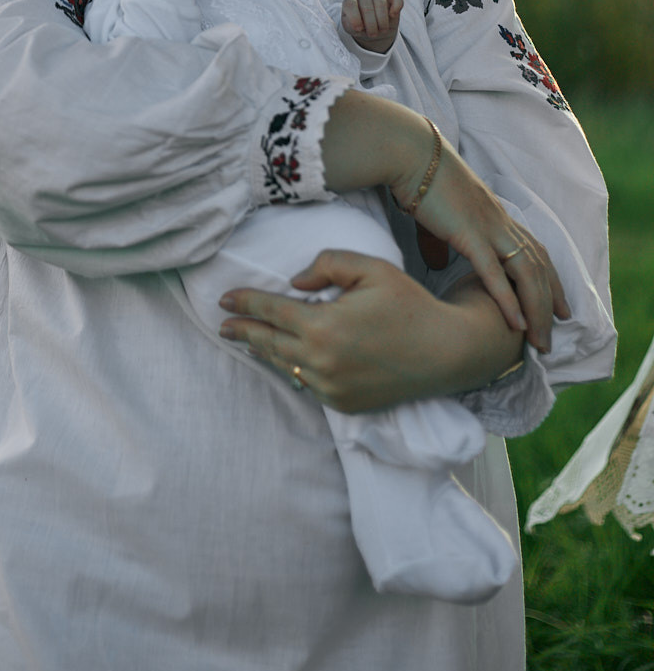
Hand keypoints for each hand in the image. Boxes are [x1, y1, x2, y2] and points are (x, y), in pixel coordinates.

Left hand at [218, 252, 523, 413]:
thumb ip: (327, 265)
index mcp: (323, 326)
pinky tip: (284, 359)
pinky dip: (294, 369)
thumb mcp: (370, 268)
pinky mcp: (344, 405)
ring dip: (265, 352)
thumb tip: (294, 282)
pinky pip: (308, 385)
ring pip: (286, 367)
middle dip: (243, 332)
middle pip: (269, 344)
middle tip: (222, 325)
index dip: (244, 303)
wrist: (447, 352)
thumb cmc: (409, 304)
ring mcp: (332, 389)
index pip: (270, 312)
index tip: (223, 299)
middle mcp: (321, 363)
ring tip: (247, 340)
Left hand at [341, 0, 402, 51]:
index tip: (358, 29)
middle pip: (367, 5)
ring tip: (382, 30)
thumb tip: (358, 25)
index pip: (350, 4)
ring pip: (380, 1)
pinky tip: (393, 15)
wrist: (373, 30)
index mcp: (350, 1)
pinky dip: (397, 5)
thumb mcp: (351, 29)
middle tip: (372, 34)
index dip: (354, 16)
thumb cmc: (360, 28)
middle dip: (370, 23)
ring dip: (382, 19)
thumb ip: (350, 25)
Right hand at [391, 131, 568, 351]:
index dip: (550, 280)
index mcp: (495, 217)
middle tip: (554, 335)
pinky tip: (517, 323)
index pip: (535, 252)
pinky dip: (508, 300)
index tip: (559, 307)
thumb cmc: (420, 181)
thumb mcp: (436, 216)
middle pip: (538, 268)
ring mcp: (488, 228)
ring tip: (539, 341)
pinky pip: (495, 273)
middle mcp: (500, 223)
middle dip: (550, 303)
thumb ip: (441, 241)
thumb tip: (438, 261)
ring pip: (526, 275)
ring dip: (536, 310)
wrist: (410, 155)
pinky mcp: (469, 234)